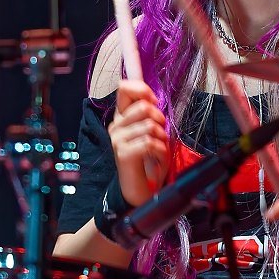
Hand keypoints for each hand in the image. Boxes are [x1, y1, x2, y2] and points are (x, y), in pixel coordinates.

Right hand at [108, 78, 169, 206]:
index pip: (124, 89)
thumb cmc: (148, 159)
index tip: (154, 103)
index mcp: (121, 118)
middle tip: (159, 136)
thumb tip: (152, 97)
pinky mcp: (123, 154)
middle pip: (144, 107)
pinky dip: (161, 152)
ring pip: (150, 126)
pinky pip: (150, 143)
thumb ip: (149, 113)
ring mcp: (117, 140)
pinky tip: (156, 160)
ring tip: (157, 150)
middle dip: (160, 120)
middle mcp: (116, 126)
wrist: (140, 189)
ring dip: (162, 139)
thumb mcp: (150, 131)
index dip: (143, 90)